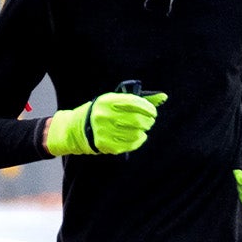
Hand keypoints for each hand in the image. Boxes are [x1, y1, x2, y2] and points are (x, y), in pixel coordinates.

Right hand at [45, 91, 167, 156]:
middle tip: (149, 121)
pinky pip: (130, 144)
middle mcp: (104, 116)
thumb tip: (164, 97)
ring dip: (143, 131)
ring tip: (142, 129)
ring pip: (136, 133)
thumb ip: (139, 99)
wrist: (78, 128)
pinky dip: (138, 141)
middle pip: (137, 120)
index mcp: (107, 101)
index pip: (135, 103)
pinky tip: (138, 137)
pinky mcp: (106, 145)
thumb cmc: (103, 111)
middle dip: (148, 121)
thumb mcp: (115, 101)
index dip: (149, 108)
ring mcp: (104, 131)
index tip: (153, 112)